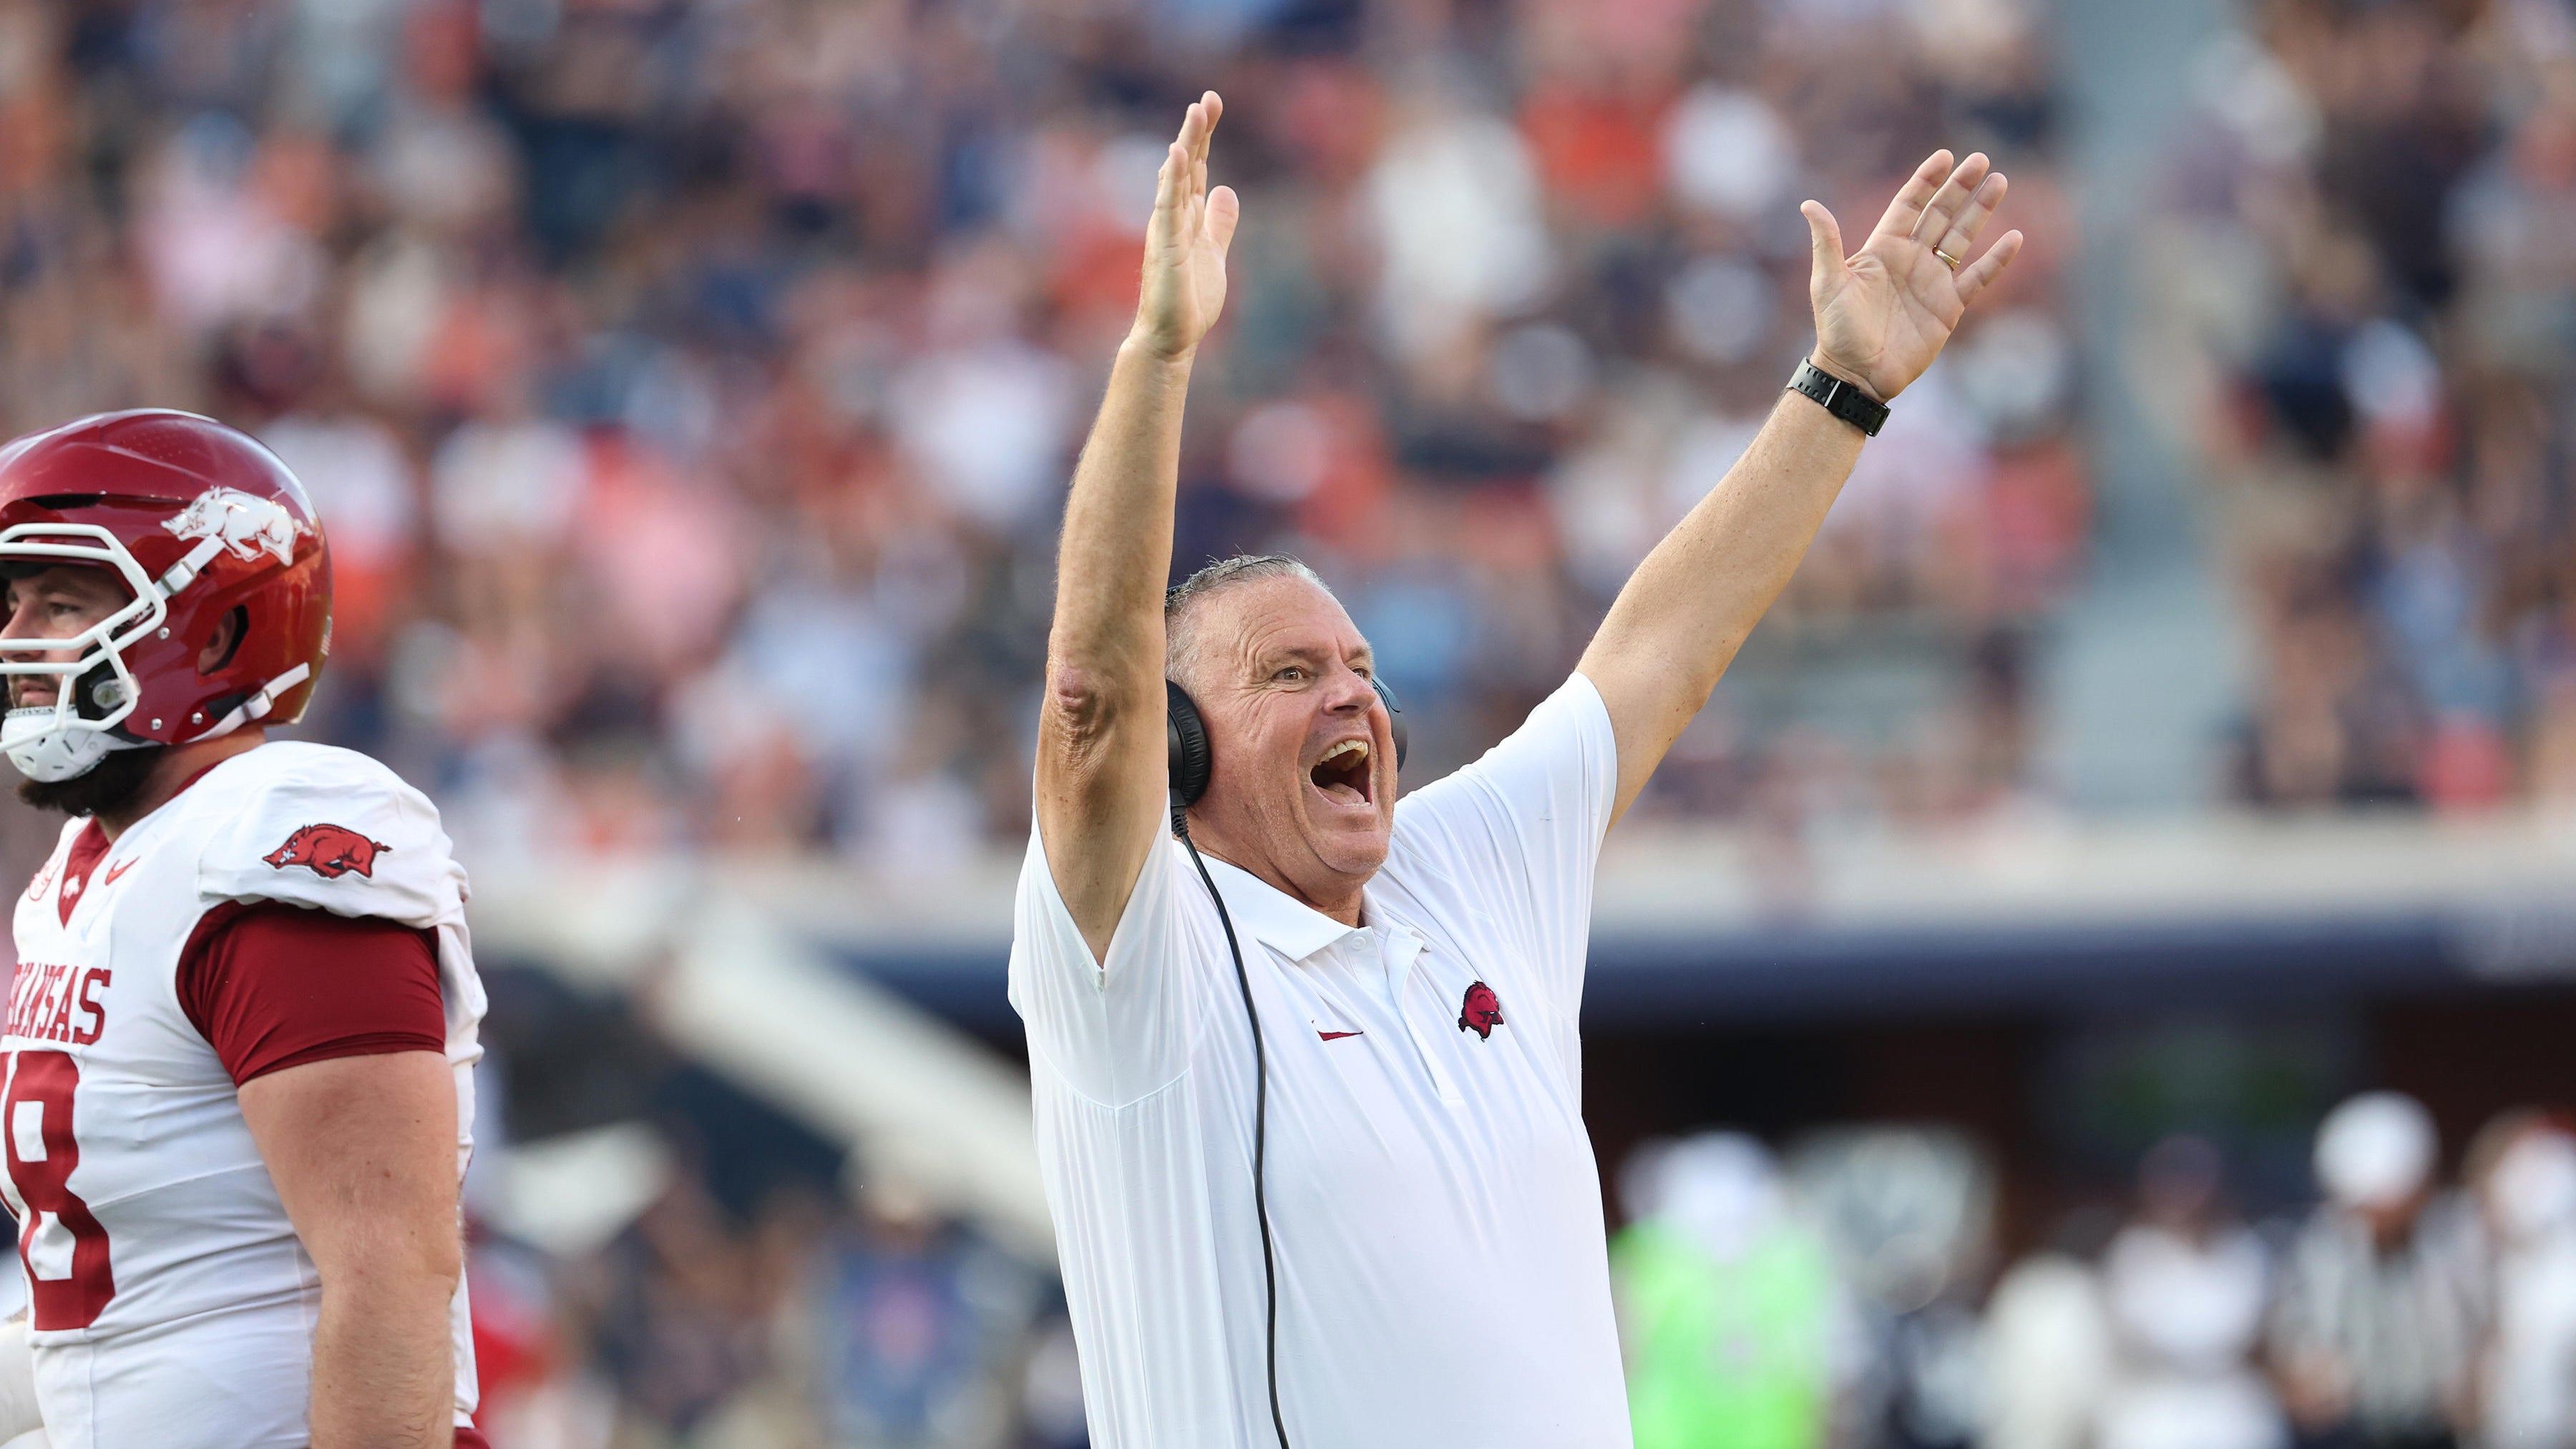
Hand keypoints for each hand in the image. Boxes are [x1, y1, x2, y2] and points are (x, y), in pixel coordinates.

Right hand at [1129, 92, 1240, 362]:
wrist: (1173, 337)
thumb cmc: (1189, 299)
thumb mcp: (1214, 252)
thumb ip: (1219, 222)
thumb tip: (1226, 189)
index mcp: (1187, 216)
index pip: (1197, 167)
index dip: (1204, 136)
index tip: (1212, 104)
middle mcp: (1174, 216)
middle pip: (1186, 165)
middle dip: (1197, 132)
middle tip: (1208, 99)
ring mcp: (1167, 229)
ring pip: (1176, 179)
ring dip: (1186, 145)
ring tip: (1195, 113)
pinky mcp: (1165, 247)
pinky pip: (1167, 207)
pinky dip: (1171, 180)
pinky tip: (1176, 156)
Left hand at [1801, 151, 2023, 402]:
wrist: (1856, 374)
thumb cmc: (1837, 329)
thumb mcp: (1828, 282)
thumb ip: (1826, 242)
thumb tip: (1809, 204)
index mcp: (1883, 248)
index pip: (1908, 204)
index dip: (1926, 180)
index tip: (1944, 157)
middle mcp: (1911, 259)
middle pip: (1941, 214)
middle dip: (1960, 187)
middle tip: (1981, 159)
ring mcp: (1932, 281)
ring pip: (1963, 237)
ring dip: (1981, 211)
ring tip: (2000, 181)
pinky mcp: (1948, 307)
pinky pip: (1977, 277)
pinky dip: (1996, 260)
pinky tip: (2015, 237)